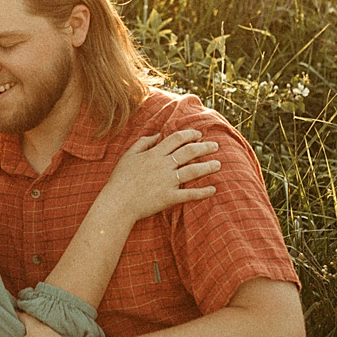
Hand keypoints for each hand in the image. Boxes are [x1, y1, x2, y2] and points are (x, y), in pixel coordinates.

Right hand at [95, 128, 220, 224]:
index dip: (190, 134)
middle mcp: (163, 165)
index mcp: (154, 154)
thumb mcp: (128, 156)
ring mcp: (167, 181)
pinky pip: (189, 194)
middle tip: (216, 145)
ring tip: (219, 164)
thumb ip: (143, 143)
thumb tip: (156, 135)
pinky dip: (202, 192)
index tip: (199, 134)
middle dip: (204, 147)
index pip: (176, 139)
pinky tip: (213, 190)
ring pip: (193, 171)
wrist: (117, 202)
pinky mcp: (169, 197)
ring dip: (208, 167)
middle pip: (189, 152)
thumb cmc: (120, 179)